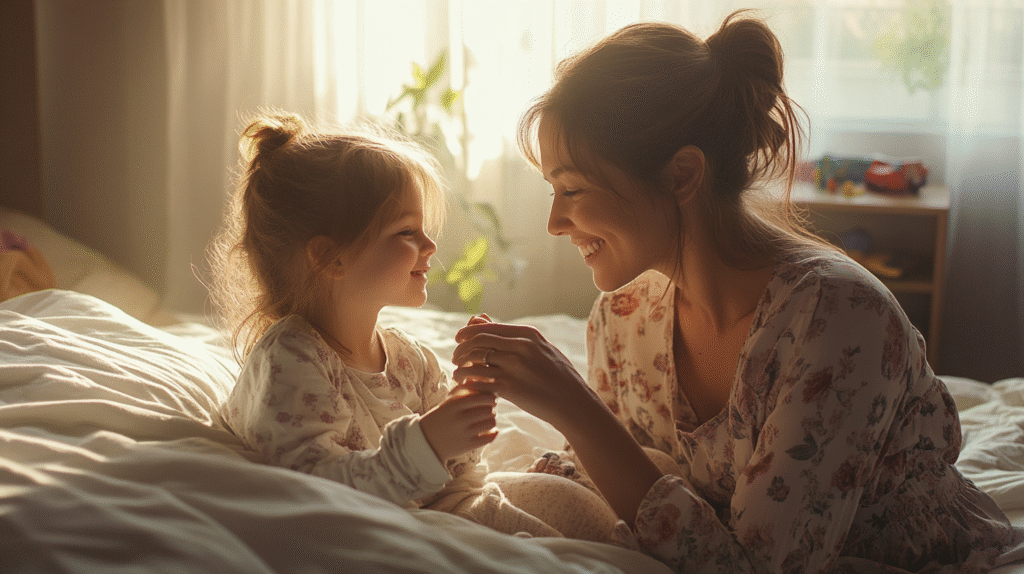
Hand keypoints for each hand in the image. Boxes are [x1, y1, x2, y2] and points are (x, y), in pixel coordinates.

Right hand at [420, 388, 497, 462]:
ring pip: (490, 423)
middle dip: (491, 409)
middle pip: (488, 410)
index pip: (480, 397)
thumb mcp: (448, 402)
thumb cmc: (441, 417)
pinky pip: (489, 438)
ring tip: (487, 420)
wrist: (426, 441)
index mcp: (454, 405)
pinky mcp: (467, 446)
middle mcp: (459, 419)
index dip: (489, 398)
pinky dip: (493, 433)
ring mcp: (463, 433)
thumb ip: (463, 390)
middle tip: (489, 410)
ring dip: (492, 420)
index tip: (491, 399)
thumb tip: (481, 380)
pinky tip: (489, 431)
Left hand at [454, 321, 664, 521]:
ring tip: (458, 371)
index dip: (468, 333)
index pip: (487, 327)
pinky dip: (466, 380)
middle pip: (478, 341)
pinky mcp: (510, 387)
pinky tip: (463, 384)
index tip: (460, 340)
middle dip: (461, 348)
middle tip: (456, 356)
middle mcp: (520, 347)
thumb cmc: (557, 375)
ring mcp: (515, 366)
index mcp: (528, 335)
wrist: (573, 403)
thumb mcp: (540, 349)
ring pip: (475, 359)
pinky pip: (479, 379)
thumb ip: (513, 336)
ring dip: (461, 364)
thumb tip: (483, 320)